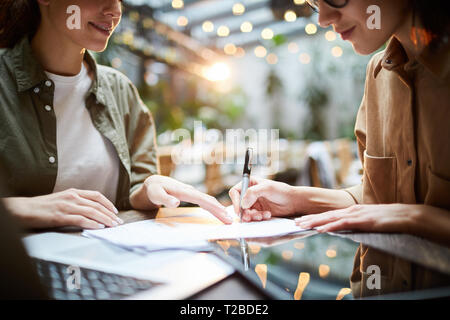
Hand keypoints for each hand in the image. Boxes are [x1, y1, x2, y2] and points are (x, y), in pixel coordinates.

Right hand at [3, 189, 122, 229]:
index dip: (108, 203)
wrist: (24, 209)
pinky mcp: (61, 216)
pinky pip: (80, 220)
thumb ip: (76, 202)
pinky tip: (99, 228)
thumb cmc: (43, 206)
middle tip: (118, 222)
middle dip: (110, 214)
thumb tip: (90, 210)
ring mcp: (67, 206)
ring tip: (113, 226)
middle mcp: (72, 197)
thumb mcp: (62, 199)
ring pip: (92, 212)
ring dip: (105, 219)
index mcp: (74, 192)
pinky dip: (92, 223)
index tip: (115, 211)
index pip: (96, 196)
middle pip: (97, 205)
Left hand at [141, 175, 231, 223]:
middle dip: (220, 210)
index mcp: (184, 191)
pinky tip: (218, 212)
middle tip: (230, 220)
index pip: (202, 200)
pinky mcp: (192, 195)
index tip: (223, 214)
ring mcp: (192, 193)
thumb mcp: (156, 194)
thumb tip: (176, 203)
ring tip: (228, 218)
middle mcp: (190, 191)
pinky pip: (205, 201)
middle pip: (209, 200)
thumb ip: (165, 199)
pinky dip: (213, 207)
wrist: (154, 183)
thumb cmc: (154, 189)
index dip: (213, 207)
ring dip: (218, 209)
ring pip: (208, 200)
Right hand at [228, 177, 298, 221]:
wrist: (293, 202)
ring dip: (253, 216)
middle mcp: (249, 194)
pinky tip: (267, 215)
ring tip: (263, 215)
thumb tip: (242, 204)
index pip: (235, 192)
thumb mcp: (267, 188)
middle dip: (245, 212)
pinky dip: (258, 218)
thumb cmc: (282, 191)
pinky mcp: (258, 212)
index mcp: (249, 184)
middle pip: (239, 205)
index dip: (235, 201)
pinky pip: (253, 218)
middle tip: (251, 216)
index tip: (239, 209)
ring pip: (246, 213)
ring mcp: (253, 204)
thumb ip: (253, 193)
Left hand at [295, 204, 420, 233]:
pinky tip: (321, 230)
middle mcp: (350, 210)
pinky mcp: (362, 220)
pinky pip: (343, 224)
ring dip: (315, 222)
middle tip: (294, 222)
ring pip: (330, 218)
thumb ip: (356, 224)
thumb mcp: (368, 221)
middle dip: (309, 219)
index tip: (301, 220)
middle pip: (325, 215)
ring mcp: (356, 214)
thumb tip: (346, 230)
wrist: (405, 216)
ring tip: (302, 225)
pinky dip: (330, 226)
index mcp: (351, 210)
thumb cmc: (388, 220)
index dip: (314, 217)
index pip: (328, 214)